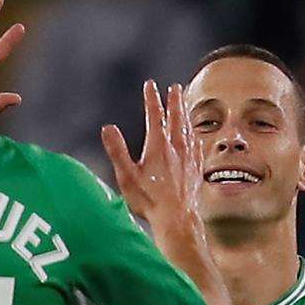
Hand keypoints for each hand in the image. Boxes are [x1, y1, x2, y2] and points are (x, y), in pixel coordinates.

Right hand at [101, 80, 201, 226]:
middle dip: (174, 101)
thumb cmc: (149, 200)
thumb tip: (108, 128)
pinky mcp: (196, 170)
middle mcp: (176, 148)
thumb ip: (117, 150)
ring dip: (185, 115)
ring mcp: (189, 158)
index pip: (154, 115)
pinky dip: (194, 136)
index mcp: (158, 146)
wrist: (176, 219)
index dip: (151, 98)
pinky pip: (197, 147)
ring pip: (188, 130)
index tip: (150, 85)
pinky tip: (194, 137)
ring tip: (185, 105)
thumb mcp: (126, 176)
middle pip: (176, 118)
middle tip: (174, 88)